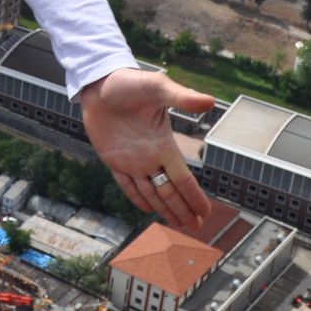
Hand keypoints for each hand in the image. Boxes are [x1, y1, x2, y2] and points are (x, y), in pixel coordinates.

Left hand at [79, 68, 216, 230]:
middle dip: (183, 210)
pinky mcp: (112, 158)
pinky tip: (146, 209)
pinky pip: (126, 184)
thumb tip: (210, 101)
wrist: (100, 82)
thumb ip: (182, 98)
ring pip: (151, 191)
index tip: (206, 213)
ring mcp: (131, 159)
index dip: (194, 197)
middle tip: (196, 228)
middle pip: (170, 190)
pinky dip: (137, 198)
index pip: (183, 178)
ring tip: (178, 223)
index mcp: (164, 144)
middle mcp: (150, 155)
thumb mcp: (158, 88)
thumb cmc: (130, 82)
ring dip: (163, 208)